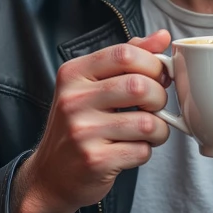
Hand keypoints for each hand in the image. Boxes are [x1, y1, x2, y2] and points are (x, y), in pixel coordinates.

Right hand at [10, 31, 171, 212]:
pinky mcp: (94, 161)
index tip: (158, 76)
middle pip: (140, 86)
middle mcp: (73, 100)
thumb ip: (126, 58)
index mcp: (73, 74)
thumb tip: (162, 36)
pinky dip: (146, 151)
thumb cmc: (78, 125)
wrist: (50, 176)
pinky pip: (142, 150)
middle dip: (160, 98)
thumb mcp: (91, 85)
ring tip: (148, 132)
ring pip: (148, 123)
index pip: (125, 53)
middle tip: (155, 107)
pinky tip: (132, 150)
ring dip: (159, 130)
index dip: (153, 64)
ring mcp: (82, 132)